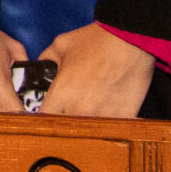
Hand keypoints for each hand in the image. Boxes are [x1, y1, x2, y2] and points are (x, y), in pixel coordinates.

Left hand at [38, 23, 155, 118]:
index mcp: (60, 97)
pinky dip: (108, 122)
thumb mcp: (60, 46)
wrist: (130, 39)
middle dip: (64, 122)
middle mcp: (80, 112)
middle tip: (71, 109)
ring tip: (91, 107)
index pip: (43, 120)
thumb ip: (45, 61)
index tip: (48, 112)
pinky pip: (111, 128)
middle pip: (66, 129)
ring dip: (87, 125)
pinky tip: (108, 108)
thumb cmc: (95, 41)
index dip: (44, 117)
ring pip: (89, 132)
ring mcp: (103, 118)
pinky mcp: (123, 118)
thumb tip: (39, 69)